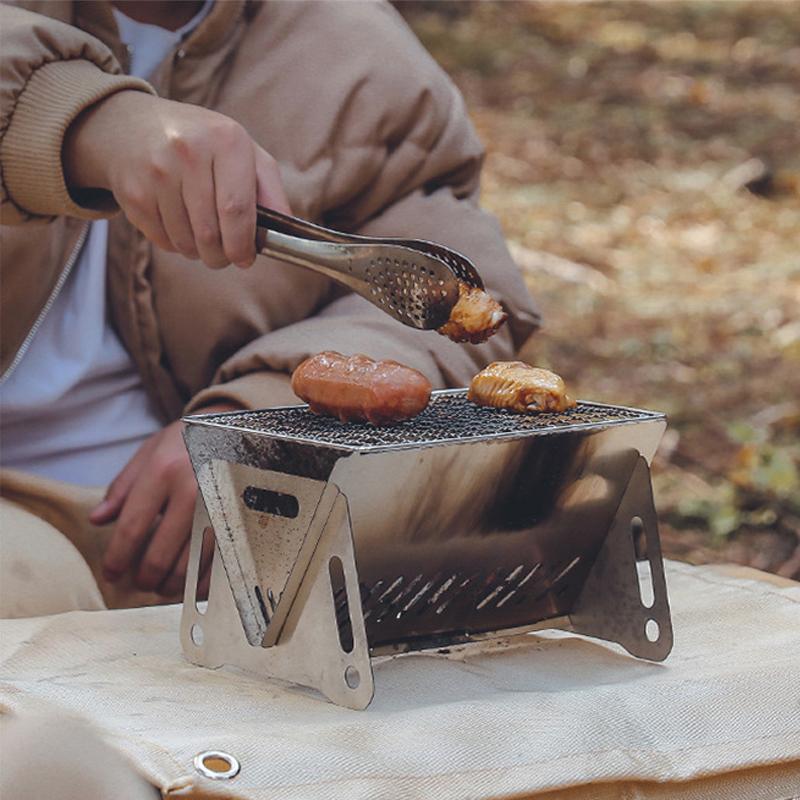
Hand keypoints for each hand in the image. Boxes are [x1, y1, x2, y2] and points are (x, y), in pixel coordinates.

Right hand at [64, 91, 289, 268]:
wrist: (131, 125)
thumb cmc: (201, 144)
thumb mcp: (242, 152)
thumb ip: (270, 190)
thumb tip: (286, 233)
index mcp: (225, 140)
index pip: (237, 209)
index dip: (243, 244)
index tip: (246, 258)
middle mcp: (188, 151)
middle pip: (210, 232)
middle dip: (221, 255)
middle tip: (224, 256)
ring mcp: (156, 171)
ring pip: (186, 242)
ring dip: (198, 252)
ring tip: (202, 237)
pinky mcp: (133, 192)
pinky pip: (162, 240)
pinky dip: (175, 244)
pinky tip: (178, 225)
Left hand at [90, 404, 235, 595]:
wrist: (236, 428)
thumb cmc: (187, 442)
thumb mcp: (150, 453)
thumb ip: (122, 488)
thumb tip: (97, 520)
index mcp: (164, 471)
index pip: (132, 527)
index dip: (117, 558)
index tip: (111, 573)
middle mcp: (193, 490)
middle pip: (161, 553)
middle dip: (145, 577)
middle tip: (138, 582)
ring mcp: (220, 506)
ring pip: (191, 564)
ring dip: (172, 584)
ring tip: (161, 586)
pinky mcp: (239, 517)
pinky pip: (219, 561)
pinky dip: (203, 580)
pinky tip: (192, 583)